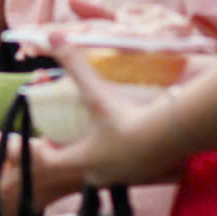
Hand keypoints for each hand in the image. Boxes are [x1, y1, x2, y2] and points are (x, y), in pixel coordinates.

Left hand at [43, 34, 182, 187]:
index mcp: (84, 158)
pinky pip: (131, 169)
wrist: (171, 134)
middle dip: (76, 154)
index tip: (45, 136)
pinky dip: (128, 157)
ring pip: (107, 171)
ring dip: (103, 157)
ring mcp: (126, 176)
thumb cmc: (127, 118)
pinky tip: (134, 141)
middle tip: (75, 136)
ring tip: (104, 135)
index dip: (45, 149)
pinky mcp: (147, 174)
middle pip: (80, 168)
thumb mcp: (97, 93)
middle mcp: (102, 173)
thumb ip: (75, 67)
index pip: (53, 161)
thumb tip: (52, 39)